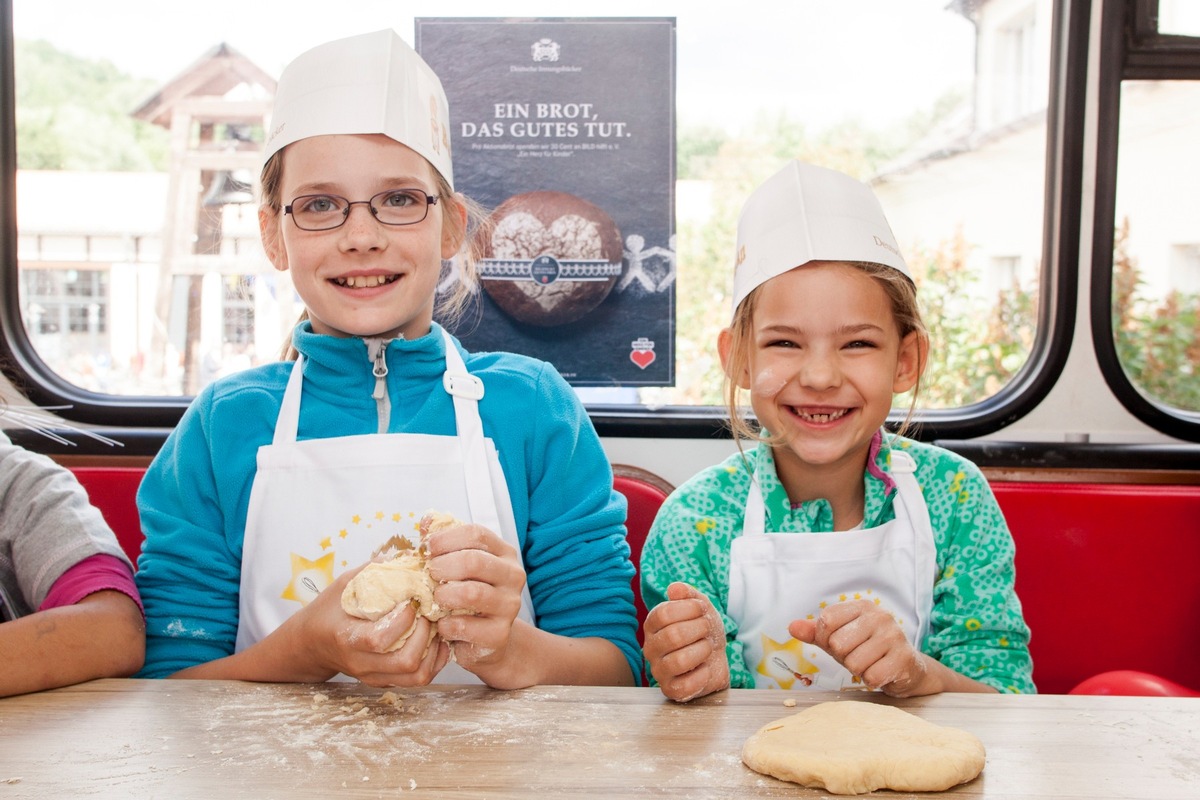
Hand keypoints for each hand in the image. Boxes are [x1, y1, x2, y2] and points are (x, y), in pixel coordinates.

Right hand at [284, 565, 449, 685]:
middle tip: (428, 614)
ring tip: (434, 627)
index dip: (403, 620)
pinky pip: (417, 679)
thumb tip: (408, 555)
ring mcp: (373, 676)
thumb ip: (373, 570)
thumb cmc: (329, 610)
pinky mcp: (383, 681)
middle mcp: (361, 663)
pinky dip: (433, 661)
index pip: (380, 639)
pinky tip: (434, 640)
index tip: (412, 601)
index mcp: (346, 638)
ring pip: (416, 676)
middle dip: (426, 635)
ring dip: (434, 650)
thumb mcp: (344, 585)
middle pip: (406, 662)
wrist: (310, 644)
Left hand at [426, 521, 528, 684]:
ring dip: (443, 595)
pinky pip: (466, 626)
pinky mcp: (500, 634)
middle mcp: (513, 575)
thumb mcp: (457, 564)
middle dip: (442, 566)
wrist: (487, 639)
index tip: (427, 549)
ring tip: (435, 599)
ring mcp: (510, 605)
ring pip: (472, 593)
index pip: (476, 534)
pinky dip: (445, 625)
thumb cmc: (467, 594)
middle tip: (428, 575)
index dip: (446, 538)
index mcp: (504, 552)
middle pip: (474, 560)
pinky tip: (441, 625)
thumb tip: (427, 520)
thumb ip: (443, 542)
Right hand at [643, 582, 729, 701]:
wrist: (716, 657)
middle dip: (699, 629)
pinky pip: (685, 685)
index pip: (663, 613)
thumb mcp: (699, 607)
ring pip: (679, 661)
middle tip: (707, 628)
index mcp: (652, 625)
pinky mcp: (671, 690)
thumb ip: (688, 594)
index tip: (702, 609)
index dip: (689, 608)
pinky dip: (702, 675)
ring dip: (702, 650)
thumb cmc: (703, 630)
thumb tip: (674, 588)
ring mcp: (659, 670)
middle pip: (673, 636)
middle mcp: (651, 648)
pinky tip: (705, 668)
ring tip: (707, 647)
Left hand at [788, 598, 929, 696]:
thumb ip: (814, 632)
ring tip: (870, 664)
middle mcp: (879, 615)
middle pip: (838, 644)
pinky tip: (882, 672)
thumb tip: (792, 627)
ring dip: (858, 670)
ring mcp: (894, 635)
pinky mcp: (904, 658)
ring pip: (854, 663)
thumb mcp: (838, 638)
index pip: (826, 620)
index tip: (839, 643)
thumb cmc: (867, 649)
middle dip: (844, 657)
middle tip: (859, 656)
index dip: (826, 639)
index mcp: (861, 606)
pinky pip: (871, 676)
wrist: (906, 668)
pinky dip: (872, 680)